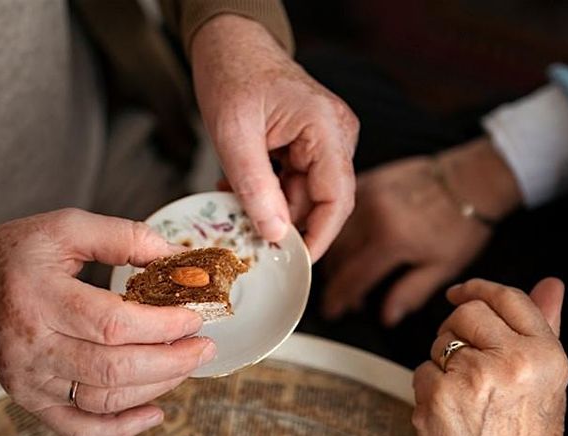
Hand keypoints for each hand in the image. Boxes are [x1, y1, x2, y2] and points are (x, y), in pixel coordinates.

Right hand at [0, 209, 214, 435]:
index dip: (162, 325)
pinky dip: (121, 429)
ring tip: (187, 364)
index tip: (195, 315)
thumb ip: (122, 236)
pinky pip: (79, 428)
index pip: (112, 323)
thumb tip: (176, 258)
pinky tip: (155, 414)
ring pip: (104, 399)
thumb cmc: (11, 256)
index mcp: (38, 296)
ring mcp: (30, 380)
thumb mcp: (63, 228)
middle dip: (172, 361)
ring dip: (157, 387)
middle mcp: (31, 345)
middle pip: (113, 368)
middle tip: (205, 346)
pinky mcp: (31, 401)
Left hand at [191, 14, 358, 260]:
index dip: (318, 237)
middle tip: (246, 233)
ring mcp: (328, 138)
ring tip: (233, 200)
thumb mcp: (234, 135)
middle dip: (285, 221)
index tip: (294, 262)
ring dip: (272, 206)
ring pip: (306, 195)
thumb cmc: (232, 73)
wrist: (230, 41)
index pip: (337, 199)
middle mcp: (337, 134)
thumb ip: (255, 187)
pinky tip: (241, 186)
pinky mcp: (314, 143)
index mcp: (326, 127)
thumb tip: (274, 234)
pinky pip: (298, 181)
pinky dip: (270, 191)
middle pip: (322, 201)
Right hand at [323, 138, 521, 325]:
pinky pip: (343, 211)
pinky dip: (340, 230)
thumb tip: (387, 317)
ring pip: (336, 232)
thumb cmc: (462, 223)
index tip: (334, 310)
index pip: (352, 277)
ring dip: (335, 256)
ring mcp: (368, 194)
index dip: (339, 298)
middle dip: (335, 280)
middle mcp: (373, 215)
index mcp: (390, 239)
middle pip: (337, 256)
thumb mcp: (442, 268)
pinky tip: (350, 244)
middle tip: (344, 297)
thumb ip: (410, 293)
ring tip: (347, 273)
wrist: (471, 180)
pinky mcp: (370, 180)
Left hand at [411, 278, 567, 435]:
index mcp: (544, 353)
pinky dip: (429, 390)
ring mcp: (470, 378)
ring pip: (439, 343)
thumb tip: (551, 283)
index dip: (478, 289)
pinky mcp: (436, 398)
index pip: (506, 297)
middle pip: (466, 313)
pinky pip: (421, 372)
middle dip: (458, 330)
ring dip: (444, 363)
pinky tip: (452, 416)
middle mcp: (511, 361)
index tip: (461, 293)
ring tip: (468, 399)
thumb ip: (546, 326)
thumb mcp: (549, 381)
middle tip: (469, 365)